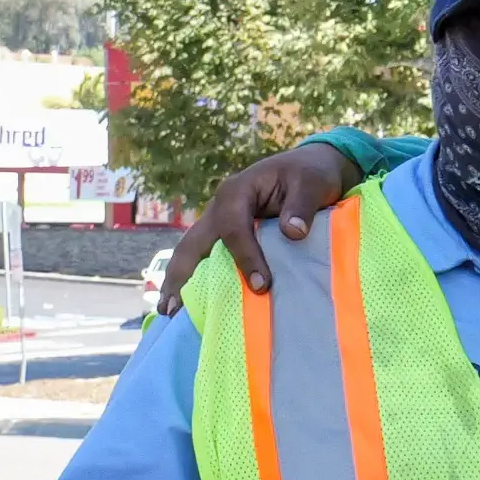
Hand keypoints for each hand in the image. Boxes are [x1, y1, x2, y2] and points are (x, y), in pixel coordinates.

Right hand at [156, 142, 370, 311]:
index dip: (246, 257)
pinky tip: (184, 301)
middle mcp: (219, 207)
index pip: (234, 228)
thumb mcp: (312, 183)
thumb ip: (302, 206)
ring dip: (177, 280)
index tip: (262, 285)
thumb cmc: (311, 174)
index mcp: (237, 191)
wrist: (311, 167)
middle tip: (172, 309)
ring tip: (167, 312)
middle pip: (193, 243)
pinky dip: (193, 277)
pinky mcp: (225, 234)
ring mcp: (218, 221)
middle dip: (181, 275)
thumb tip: (293, 232)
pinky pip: (205, 256)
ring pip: (191, 251)